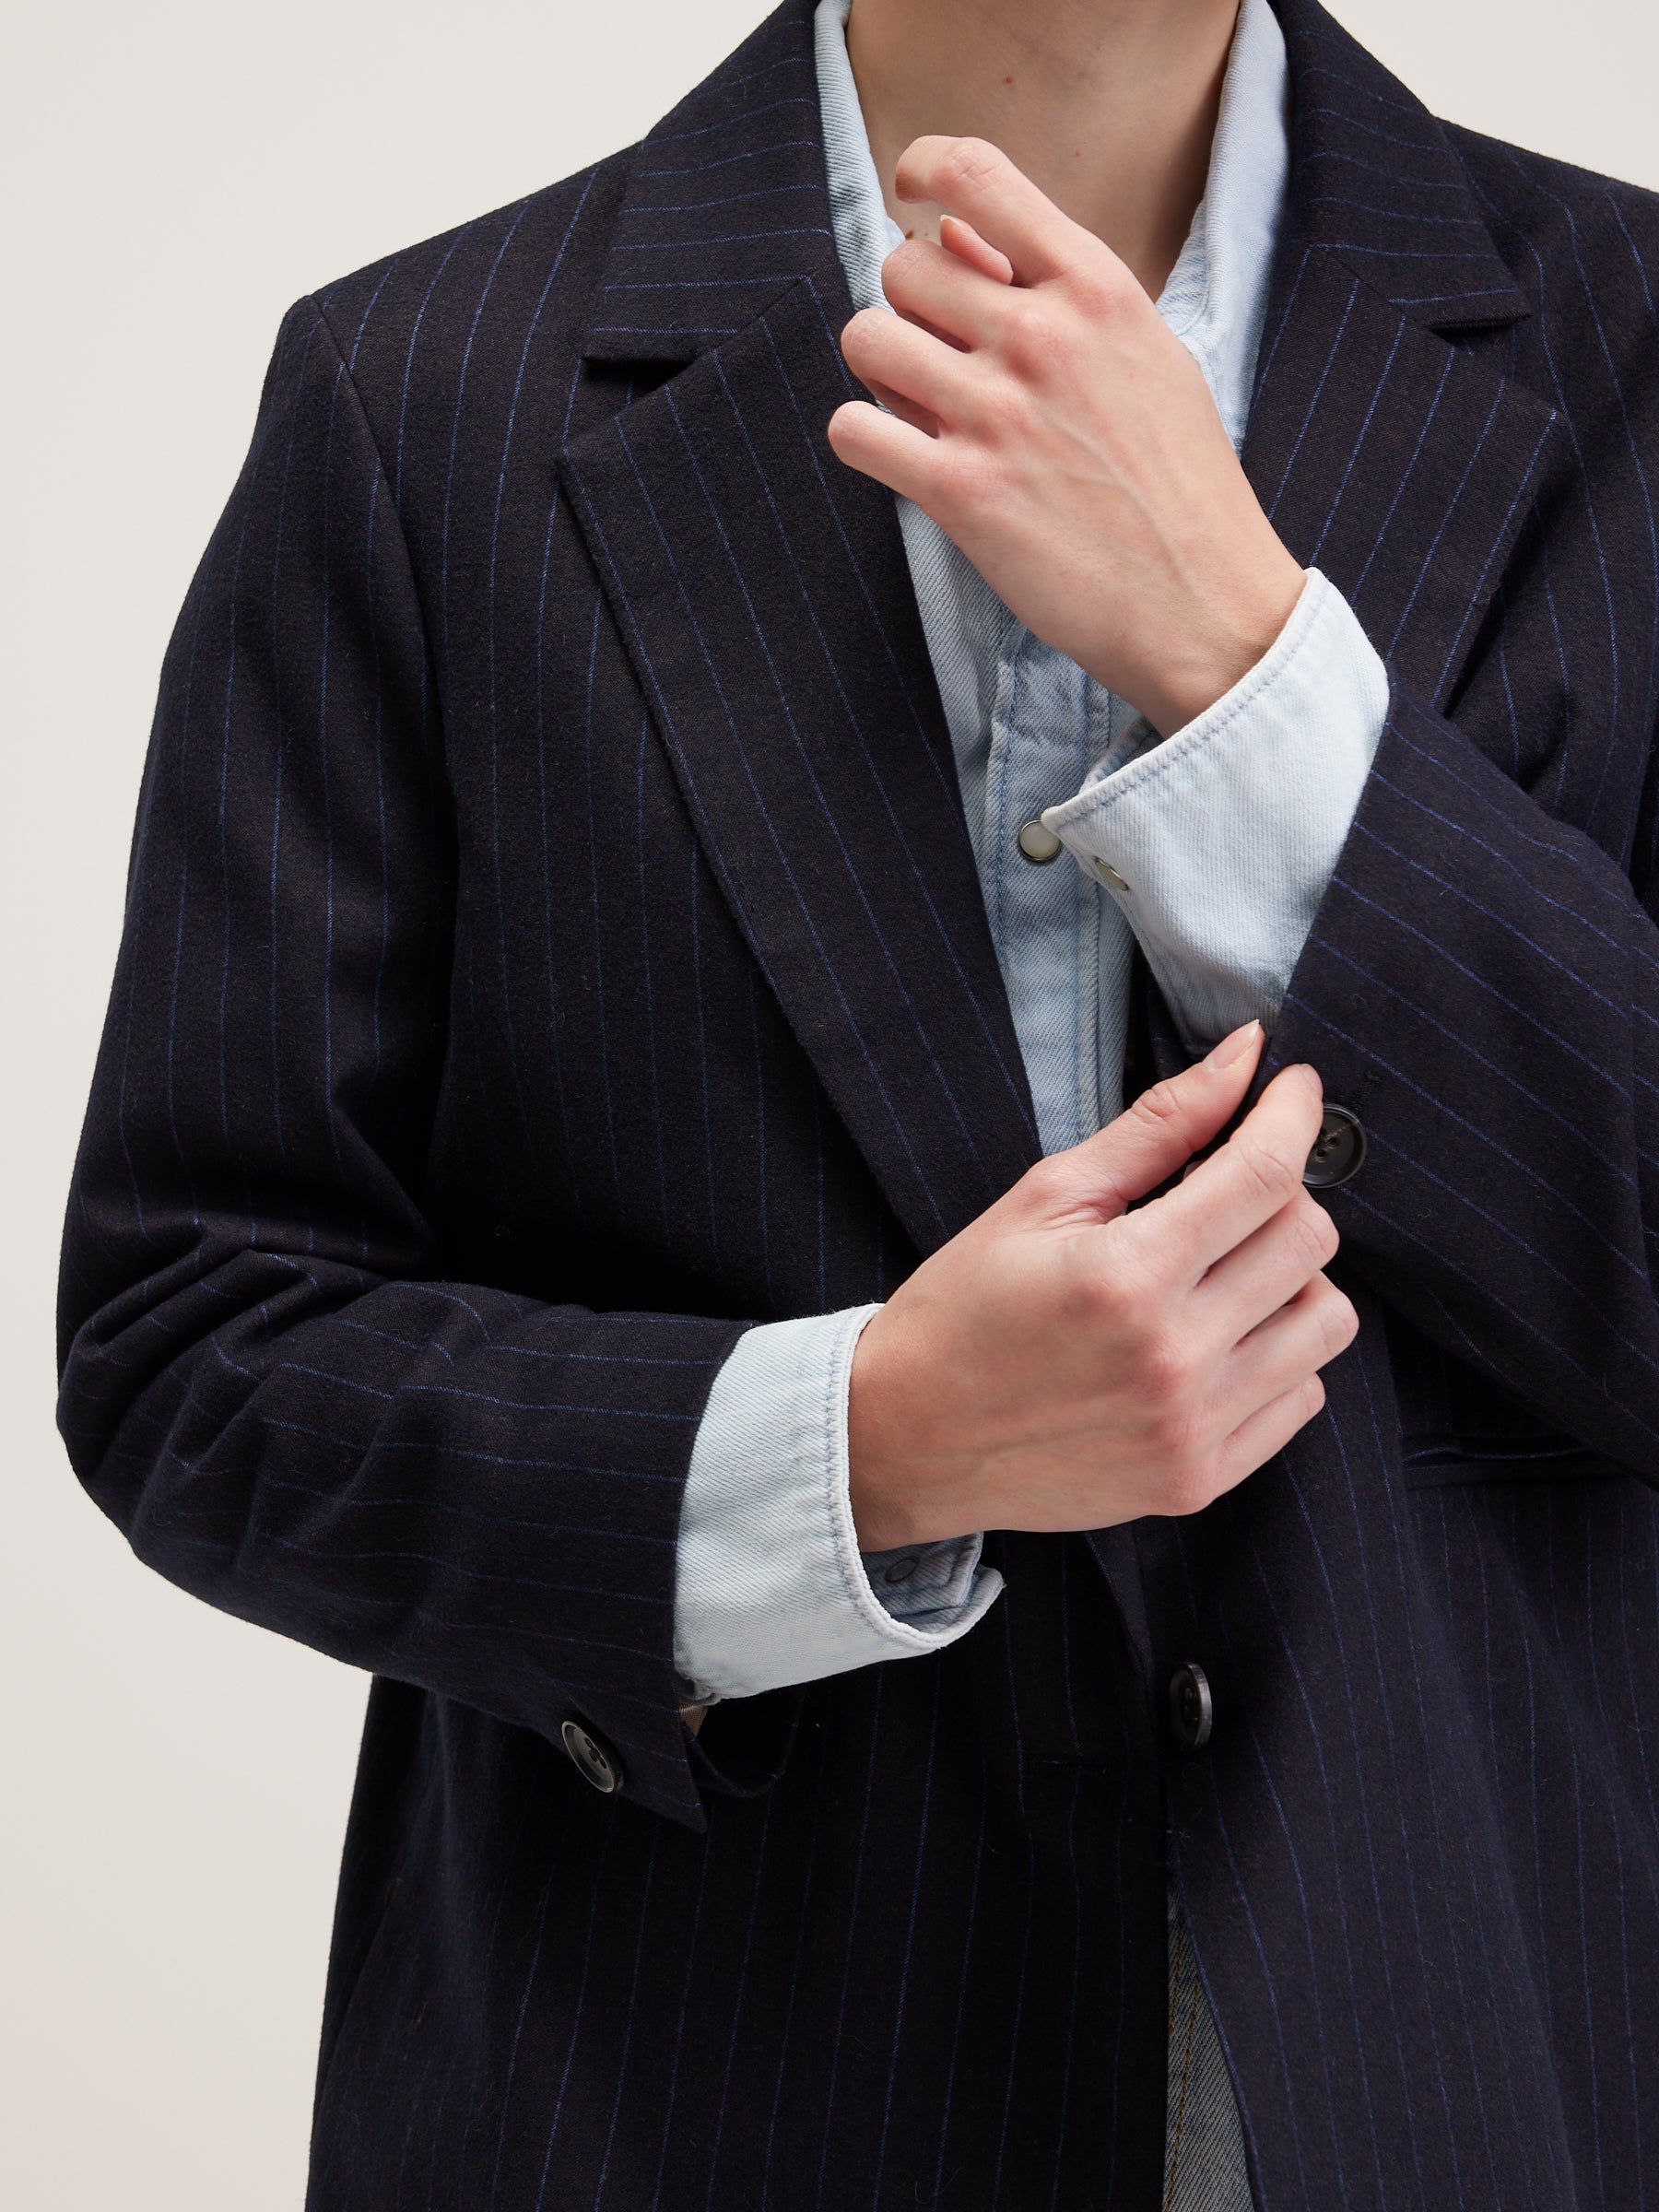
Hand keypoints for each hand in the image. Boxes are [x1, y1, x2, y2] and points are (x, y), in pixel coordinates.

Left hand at [825, 136, 1305, 736]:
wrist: (1207, 603)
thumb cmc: (1177, 484)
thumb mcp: (1144, 354)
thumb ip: (1057, 291)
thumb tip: (961, 238)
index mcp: (1096, 288)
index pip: (976, 175)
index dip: (923, 177)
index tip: (915, 207)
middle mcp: (1043, 338)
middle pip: (903, 267)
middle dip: (908, 310)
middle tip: (941, 361)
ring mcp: (999, 414)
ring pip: (865, 338)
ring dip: (880, 374)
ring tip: (923, 411)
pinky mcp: (962, 494)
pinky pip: (853, 430)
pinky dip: (864, 442)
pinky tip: (905, 461)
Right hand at [846, 1023, 1355, 1549]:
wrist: (905, 1439)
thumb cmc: (963, 1309)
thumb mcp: (1043, 1196)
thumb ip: (1157, 1125)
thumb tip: (1246, 1054)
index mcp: (1128, 1274)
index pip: (1266, 1172)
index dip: (1292, 1113)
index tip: (1292, 1089)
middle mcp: (1174, 1357)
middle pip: (1309, 1241)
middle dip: (1283, 1191)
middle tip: (1229, 1187)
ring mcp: (1193, 1427)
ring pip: (1326, 1321)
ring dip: (1291, 1277)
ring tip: (1226, 1269)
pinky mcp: (1199, 1479)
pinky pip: (1302, 1395)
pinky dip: (1278, 1354)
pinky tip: (1216, 1337)